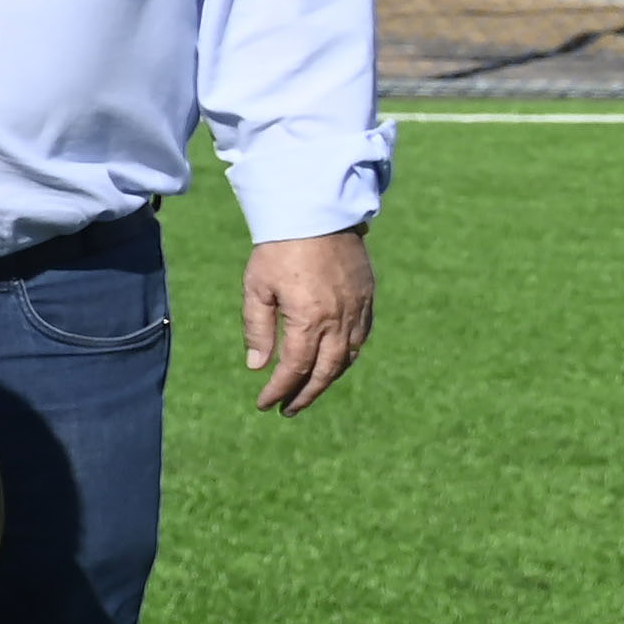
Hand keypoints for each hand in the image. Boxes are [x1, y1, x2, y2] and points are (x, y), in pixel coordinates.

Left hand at [241, 230, 372, 414]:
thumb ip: (258, 330)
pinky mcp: (367, 298)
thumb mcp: (257, 289)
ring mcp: (358, 309)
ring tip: (307, 391)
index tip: (265, 404)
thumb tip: (258, 368)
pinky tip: (332, 363)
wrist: (317, 214)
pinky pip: (361, 338)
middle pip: (326, 371)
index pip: (295, 368)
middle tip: (288, 410)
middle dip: (306, 394)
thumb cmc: (279, 250)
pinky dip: (347, 357)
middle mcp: (339, 320)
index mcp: (310, 320)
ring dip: (328, 379)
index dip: (280, 390)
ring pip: (348, 358)